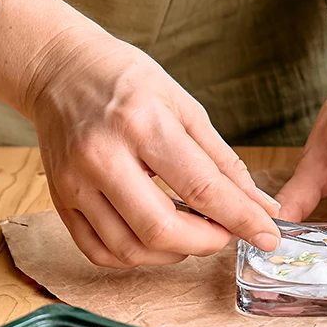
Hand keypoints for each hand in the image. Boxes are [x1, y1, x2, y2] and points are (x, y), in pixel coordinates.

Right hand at [0, 0, 280, 266]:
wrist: (60, 69)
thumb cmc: (127, 81)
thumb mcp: (184, 106)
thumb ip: (223, 162)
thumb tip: (261, 206)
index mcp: (142, 124)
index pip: (201, 188)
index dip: (241, 219)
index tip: (267, 236)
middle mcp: (102, 157)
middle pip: (160, 230)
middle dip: (206, 243)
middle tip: (225, 233)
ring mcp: (74, 183)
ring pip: (129, 249)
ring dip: (172, 253)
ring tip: (192, 233)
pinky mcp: (59, 200)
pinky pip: (99, 251)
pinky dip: (135, 257)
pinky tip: (155, 239)